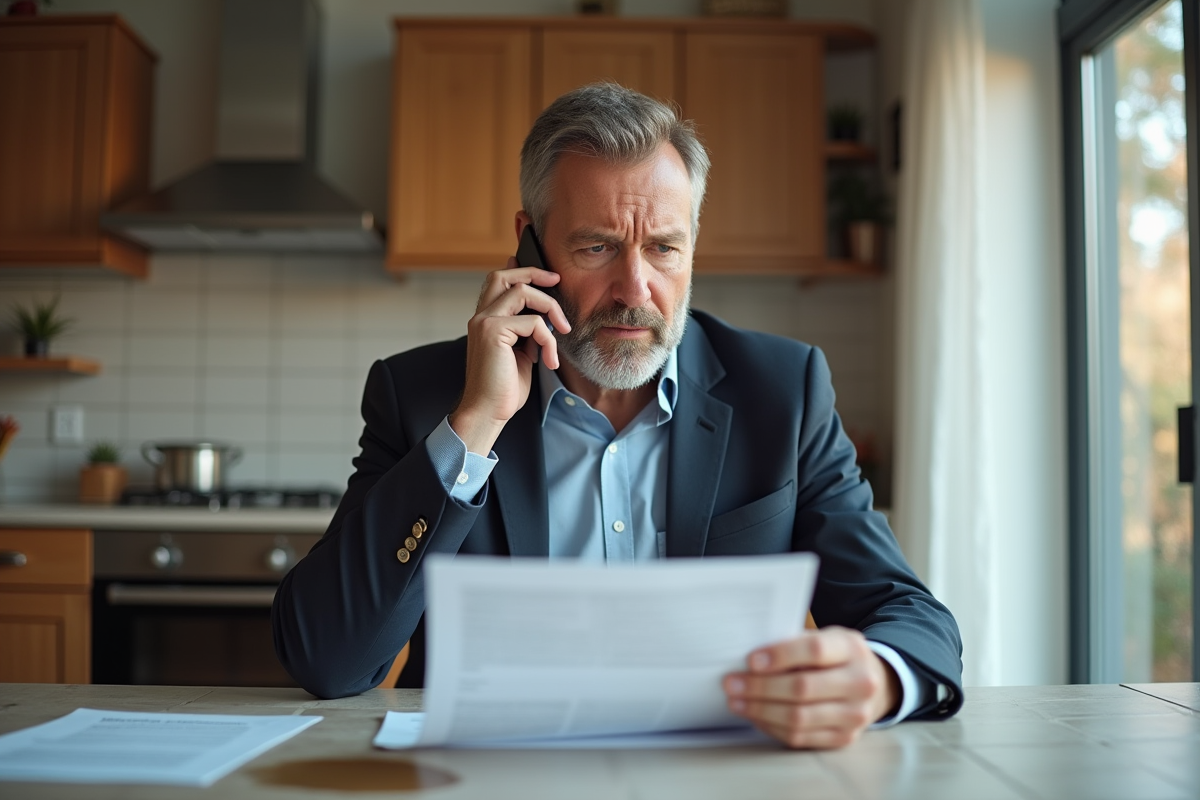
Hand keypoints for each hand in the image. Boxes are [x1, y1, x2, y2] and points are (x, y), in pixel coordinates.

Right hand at [450, 259, 571, 454]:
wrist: (488, 412)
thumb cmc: (504, 387)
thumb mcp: (521, 352)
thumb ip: (527, 330)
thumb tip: (544, 315)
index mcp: (485, 320)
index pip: (498, 282)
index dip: (520, 270)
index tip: (547, 275)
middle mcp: (481, 316)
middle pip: (505, 276)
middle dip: (534, 272)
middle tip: (558, 280)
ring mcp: (484, 322)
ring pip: (523, 291)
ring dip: (550, 308)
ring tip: (563, 330)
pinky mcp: (493, 332)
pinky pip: (533, 322)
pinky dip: (548, 339)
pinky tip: (549, 360)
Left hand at [723, 626, 900, 748]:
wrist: (871, 682)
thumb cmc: (834, 656)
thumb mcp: (823, 638)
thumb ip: (793, 644)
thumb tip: (748, 658)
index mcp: (852, 648)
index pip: (814, 651)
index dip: (780, 656)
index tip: (750, 660)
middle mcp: (861, 683)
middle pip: (803, 688)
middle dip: (760, 687)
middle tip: (732, 683)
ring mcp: (855, 715)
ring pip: (799, 717)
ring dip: (760, 710)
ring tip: (736, 702)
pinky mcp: (844, 738)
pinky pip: (800, 737)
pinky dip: (771, 727)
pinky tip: (755, 716)